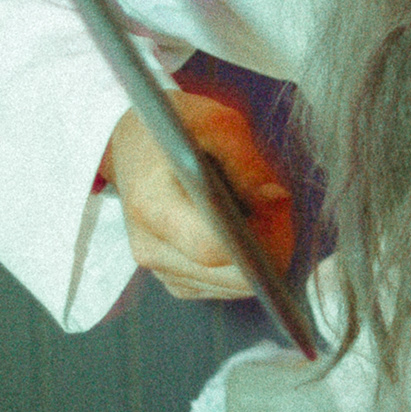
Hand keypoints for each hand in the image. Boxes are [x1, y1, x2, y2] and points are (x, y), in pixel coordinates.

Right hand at [101, 88, 295, 299]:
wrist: (134, 141)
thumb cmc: (177, 127)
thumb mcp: (218, 124)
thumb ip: (248, 164)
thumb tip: (276, 202)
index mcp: (152, 204)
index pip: (211, 247)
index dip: (257, 238)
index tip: (277, 210)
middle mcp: (150, 246)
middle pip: (230, 276)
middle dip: (269, 248)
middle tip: (276, 207)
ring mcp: (160, 269)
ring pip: (234, 286)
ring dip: (259, 257)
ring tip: (256, 213)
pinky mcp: (174, 279)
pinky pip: (224, 287)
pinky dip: (242, 264)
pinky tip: (238, 230)